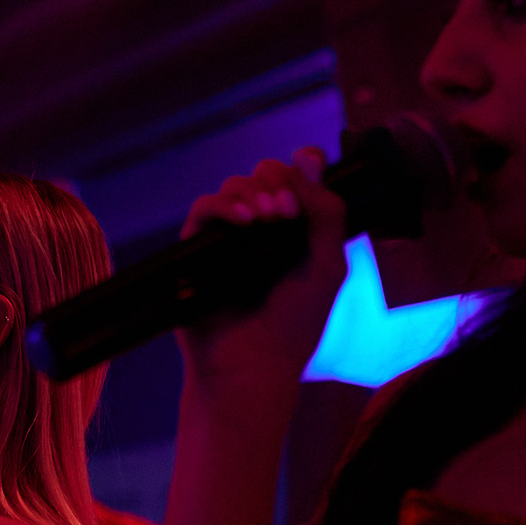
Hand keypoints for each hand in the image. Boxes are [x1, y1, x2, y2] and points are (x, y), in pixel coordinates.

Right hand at [174, 148, 348, 385]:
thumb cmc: (295, 324)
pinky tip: (242, 220)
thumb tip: (308, 159)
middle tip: (285, 212)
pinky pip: (203, 209)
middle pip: (264, 175)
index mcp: (296, 232)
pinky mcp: (197, 251)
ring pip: (234, 186)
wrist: (253, 364)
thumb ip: (327, 213)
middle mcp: (262, 231)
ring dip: (252, 192)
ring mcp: (228, 239)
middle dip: (277, 181)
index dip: (300, 166)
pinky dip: (222, 205)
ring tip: (266, 217)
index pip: (295, 179)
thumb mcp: (328, 265)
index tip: (307, 164)